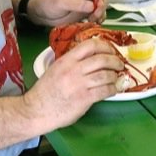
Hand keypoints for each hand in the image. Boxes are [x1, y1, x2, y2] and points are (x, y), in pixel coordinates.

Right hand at [0, 39, 121, 152]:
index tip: (111, 50)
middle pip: (102, 59)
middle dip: (115, 61)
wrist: (36, 110)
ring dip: (115, 76)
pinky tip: (114, 89)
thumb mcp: (56, 69)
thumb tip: (93, 58)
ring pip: (106, 74)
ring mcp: (80, 84)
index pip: (90, 45)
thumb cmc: (46, 91)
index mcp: (66, 60)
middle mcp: (74, 70)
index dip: (105, 46)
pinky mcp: (84, 98)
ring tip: (117, 78)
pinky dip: (113, 89)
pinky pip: (105, 90)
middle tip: (119, 64)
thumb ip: (72, 62)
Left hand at [28, 0, 107, 25]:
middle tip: (95, 16)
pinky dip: (98, 19)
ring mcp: (87, 3)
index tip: (97, 8)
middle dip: (101, 7)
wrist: (42, 14)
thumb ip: (77, 3)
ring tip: (94, 20)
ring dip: (101, 14)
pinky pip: (97, 14)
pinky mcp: (86, 12)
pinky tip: (94, 23)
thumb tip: (92, 6)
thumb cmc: (49, 3)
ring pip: (101, 6)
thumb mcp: (61, 1)